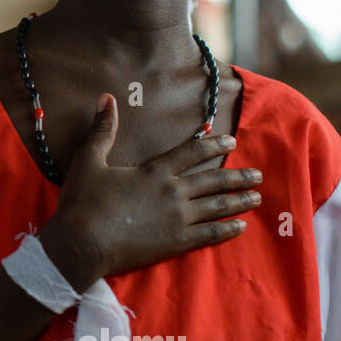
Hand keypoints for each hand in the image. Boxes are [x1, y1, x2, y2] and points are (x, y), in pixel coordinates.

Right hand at [41, 94, 260, 290]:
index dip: (213, 145)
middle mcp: (172, 192)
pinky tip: (240, 227)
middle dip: (238, 176)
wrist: (82, 242)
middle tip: (258, 175)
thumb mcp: (89, 160)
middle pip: (213, 180)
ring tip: (256, 197)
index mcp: (154, 171)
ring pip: (217, 206)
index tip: (231, 141)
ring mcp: (177, 219)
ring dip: (239, 200)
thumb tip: (106, 97)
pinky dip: (227, 229)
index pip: (191, 153)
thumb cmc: (83, 202)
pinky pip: (210, 234)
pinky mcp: (175, 242)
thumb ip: (102, 130)